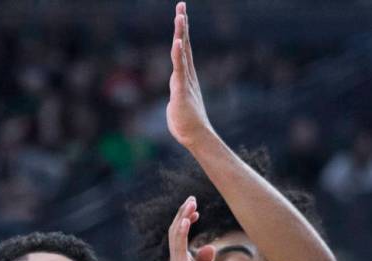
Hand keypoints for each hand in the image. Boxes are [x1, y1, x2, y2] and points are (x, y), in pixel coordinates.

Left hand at [166, 2, 213, 148]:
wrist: (195, 136)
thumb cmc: (186, 124)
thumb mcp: (178, 104)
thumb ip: (176, 95)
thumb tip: (176, 96)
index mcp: (184, 77)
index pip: (182, 50)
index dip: (181, 33)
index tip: (180, 16)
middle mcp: (187, 75)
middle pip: (184, 45)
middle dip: (182, 25)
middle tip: (181, 5)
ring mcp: (185, 81)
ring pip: (182, 53)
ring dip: (181, 33)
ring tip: (180, 15)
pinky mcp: (182, 90)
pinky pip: (179, 69)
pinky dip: (179, 55)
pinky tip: (178, 42)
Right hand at [169, 197, 226, 260]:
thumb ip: (207, 259)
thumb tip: (208, 246)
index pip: (182, 236)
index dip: (188, 221)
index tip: (197, 210)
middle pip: (177, 232)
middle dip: (184, 214)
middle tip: (191, 199)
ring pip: (176, 235)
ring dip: (183, 217)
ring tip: (190, 203)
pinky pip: (179, 245)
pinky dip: (182, 231)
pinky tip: (187, 219)